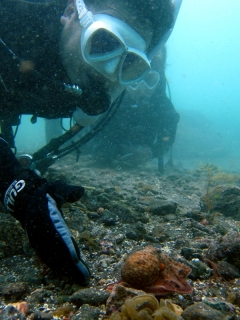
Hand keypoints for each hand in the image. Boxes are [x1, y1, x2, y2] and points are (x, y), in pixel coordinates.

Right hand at [1, 138, 89, 284]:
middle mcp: (41, 233)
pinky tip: (68, 273)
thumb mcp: (57, 187)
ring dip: (65, 270)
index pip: (58, 235)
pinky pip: (48, 258)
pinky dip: (58, 267)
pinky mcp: (39, 245)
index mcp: (47, 219)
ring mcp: (38, 241)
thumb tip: (80, 191)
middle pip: (56, 252)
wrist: (26, 199)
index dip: (67, 247)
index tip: (77, 258)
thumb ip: (68, 191)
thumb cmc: (46, 193)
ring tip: (80, 279)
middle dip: (70, 266)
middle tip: (85, 278)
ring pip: (52, 259)